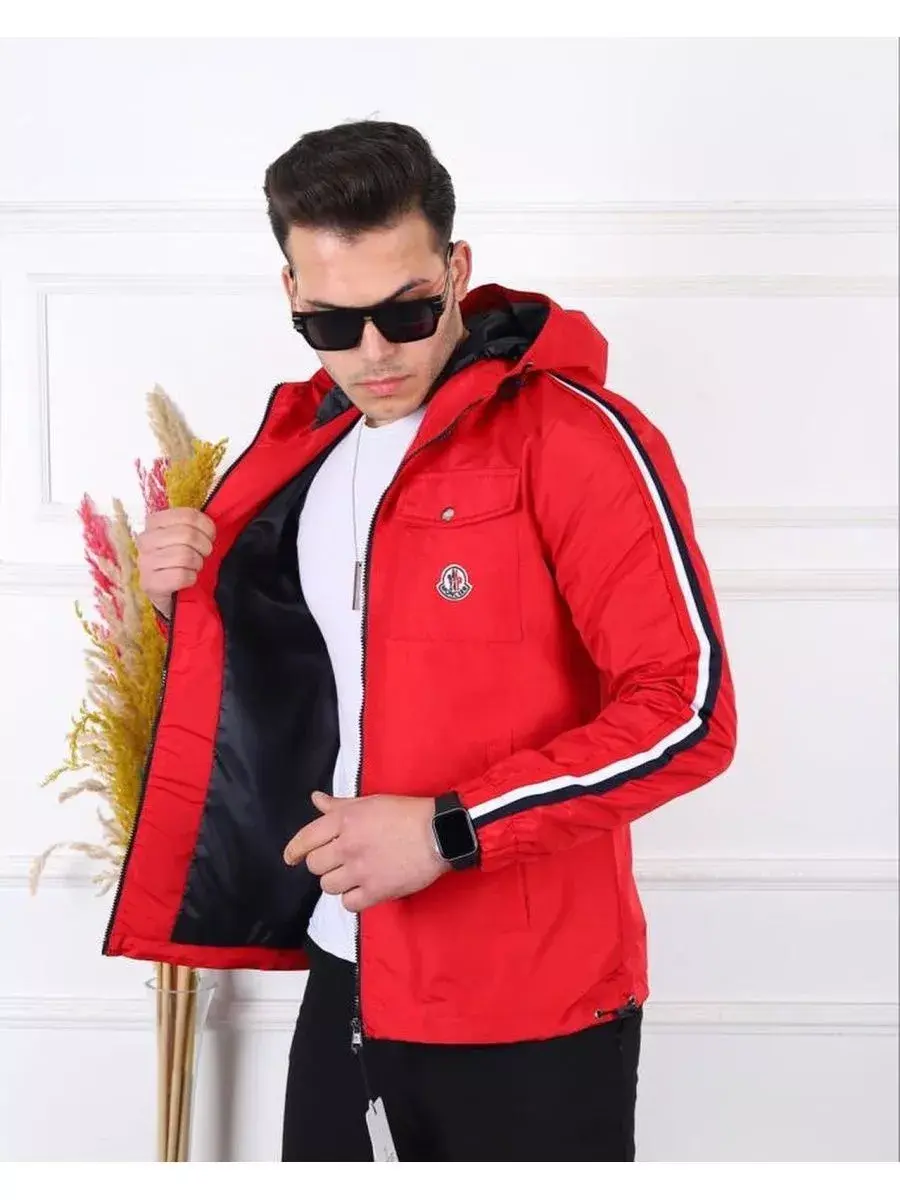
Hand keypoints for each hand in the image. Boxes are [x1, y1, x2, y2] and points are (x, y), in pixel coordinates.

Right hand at [137, 507, 215, 619]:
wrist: (169, 591)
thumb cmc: (181, 560)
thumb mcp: (187, 538)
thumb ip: (195, 526)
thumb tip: (210, 525)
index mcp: (154, 522)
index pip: (187, 515)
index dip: (206, 526)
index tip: (210, 536)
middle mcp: (145, 540)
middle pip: (187, 535)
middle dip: (204, 547)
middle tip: (204, 555)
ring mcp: (144, 562)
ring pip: (184, 556)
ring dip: (197, 564)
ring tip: (194, 567)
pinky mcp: (148, 583)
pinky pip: (180, 576)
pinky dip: (191, 578)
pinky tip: (188, 578)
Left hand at [283, 792, 448, 912]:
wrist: (440, 833)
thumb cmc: (407, 813)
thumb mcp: (371, 801)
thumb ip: (340, 804)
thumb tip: (316, 799)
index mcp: (345, 820)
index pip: (306, 839)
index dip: (295, 850)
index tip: (292, 858)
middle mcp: (348, 845)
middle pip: (315, 866)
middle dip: (323, 864)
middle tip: (338, 861)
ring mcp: (361, 870)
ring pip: (328, 886)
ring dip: (337, 882)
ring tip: (353, 875)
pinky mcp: (376, 891)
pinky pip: (348, 903)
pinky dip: (353, 898)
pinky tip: (363, 889)